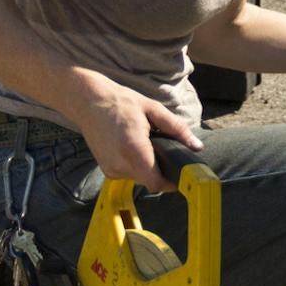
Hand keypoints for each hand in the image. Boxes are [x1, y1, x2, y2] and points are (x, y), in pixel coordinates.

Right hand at [70, 80, 203, 193]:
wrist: (88, 102)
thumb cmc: (122, 102)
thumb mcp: (154, 110)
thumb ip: (177, 130)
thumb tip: (197, 147)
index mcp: (133, 149)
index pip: (156, 183)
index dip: (172, 183)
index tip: (181, 174)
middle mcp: (120, 164)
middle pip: (150, 181)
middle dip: (161, 170)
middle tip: (165, 150)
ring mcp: (110, 169)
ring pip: (140, 178)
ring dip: (147, 166)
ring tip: (146, 144)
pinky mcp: (106, 170)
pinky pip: (129, 174)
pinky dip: (135, 165)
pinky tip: (133, 147)